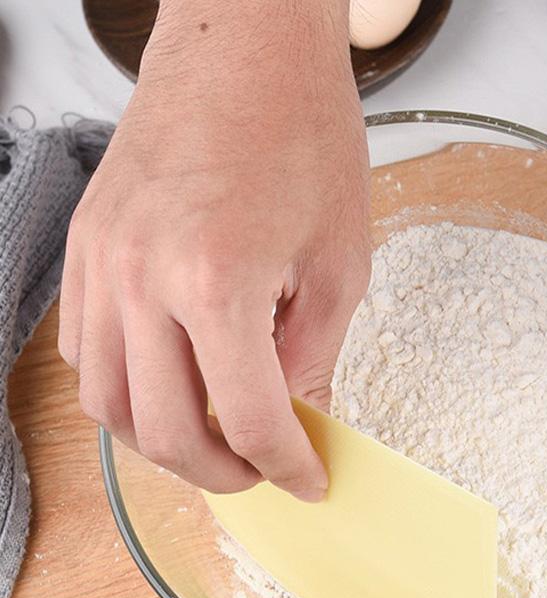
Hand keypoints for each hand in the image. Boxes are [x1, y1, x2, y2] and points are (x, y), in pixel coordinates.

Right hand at [59, 0, 369, 499]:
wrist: (244, 46)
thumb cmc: (303, 134)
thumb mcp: (338, 259)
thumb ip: (314, 353)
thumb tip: (300, 419)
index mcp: (217, 280)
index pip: (250, 417)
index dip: (287, 465)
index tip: (309, 480)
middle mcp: (142, 279)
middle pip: (168, 430)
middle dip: (224, 473)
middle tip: (263, 473)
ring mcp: (101, 264)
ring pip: (111, 406)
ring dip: (166, 445)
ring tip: (217, 444)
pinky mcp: (86, 249)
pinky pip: (86, 354)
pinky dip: (128, 394)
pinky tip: (170, 389)